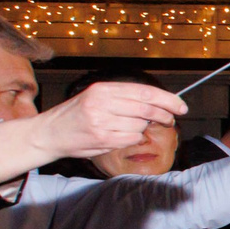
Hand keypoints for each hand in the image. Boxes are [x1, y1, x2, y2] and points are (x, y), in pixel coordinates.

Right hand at [0, 81, 184, 180]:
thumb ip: (124, 99)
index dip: (167, 99)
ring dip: (142, 128)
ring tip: (128, 126)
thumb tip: (159, 104)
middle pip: (147, 109)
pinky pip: (130, 139)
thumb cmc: (77, 115)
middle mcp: (102, 103)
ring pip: (140, 125)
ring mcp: (101, 122)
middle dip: (164, 115)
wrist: (48, 133)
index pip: (144, 92)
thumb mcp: (97, 97)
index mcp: (104, 89)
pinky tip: (118, 136)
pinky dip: (131, 138)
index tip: (181, 106)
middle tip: (171, 120)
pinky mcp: (101, 138)